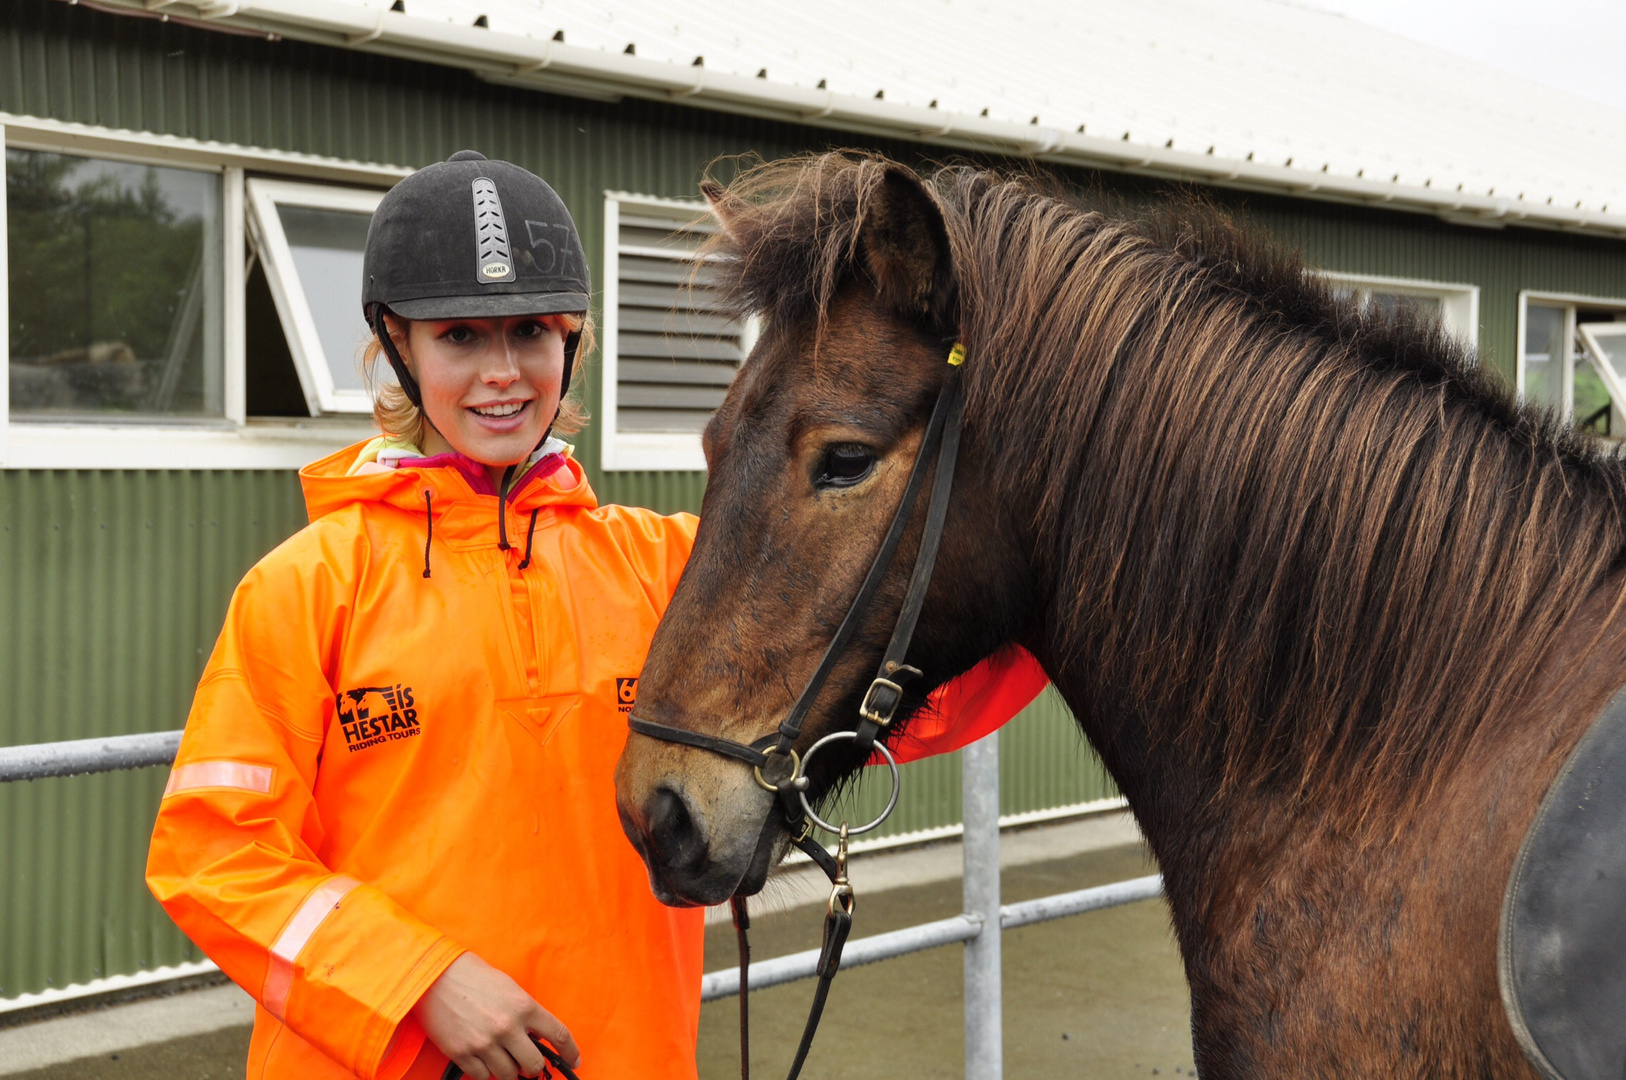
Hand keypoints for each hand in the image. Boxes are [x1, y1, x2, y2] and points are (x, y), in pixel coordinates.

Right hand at [411, 952, 580, 1079]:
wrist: (435, 976)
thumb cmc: (473, 978)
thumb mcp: (509, 988)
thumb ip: (525, 1014)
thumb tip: (537, 1038)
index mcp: (524, 1006)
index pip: (558, 1035)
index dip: (570, 1052)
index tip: (574, 1060)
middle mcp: (507, 1027)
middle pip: (534, 1065)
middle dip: (534, 1068)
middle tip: (529, 1064)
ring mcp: (484, 1043)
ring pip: (509, 1075)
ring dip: (509, 1071)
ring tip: (504, 1060)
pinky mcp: (463, 1054)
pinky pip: (483, 1077)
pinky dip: (486, 1073)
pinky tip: (485, 1061)